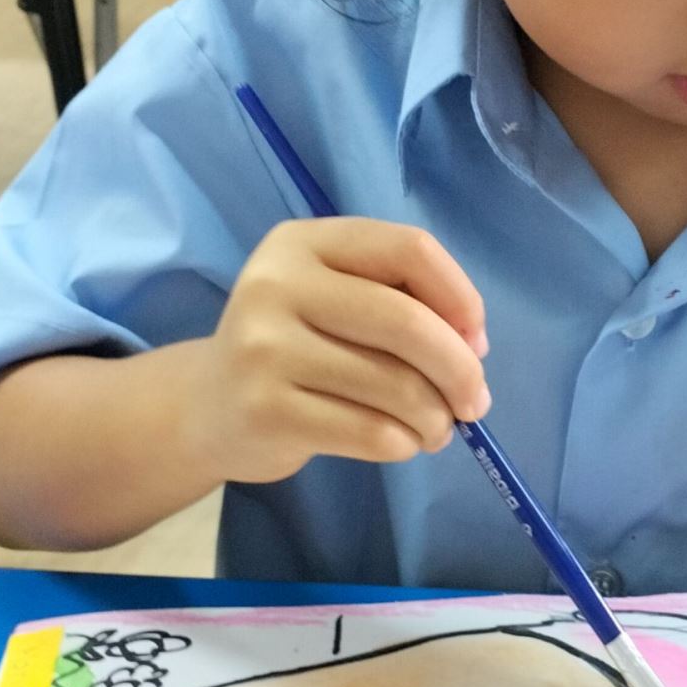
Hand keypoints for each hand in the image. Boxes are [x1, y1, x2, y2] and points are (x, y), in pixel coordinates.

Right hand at [187, 219, 489, 482]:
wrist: (211, 407)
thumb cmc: (296, 348)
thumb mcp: (336, 301)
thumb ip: (403, 304)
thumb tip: (472, 347)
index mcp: (304, 242)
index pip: (409, 250)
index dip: (460, 297)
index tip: (475, 339)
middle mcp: (277, 284)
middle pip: (407, 322)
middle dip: (459, 370)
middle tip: (475, 403)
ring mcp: (265, 348)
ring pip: (395, 386)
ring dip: (435, 418)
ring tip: (435, 428)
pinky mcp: (267, 410)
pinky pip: (370, 433)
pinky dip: (404, 443)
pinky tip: (400, 442)